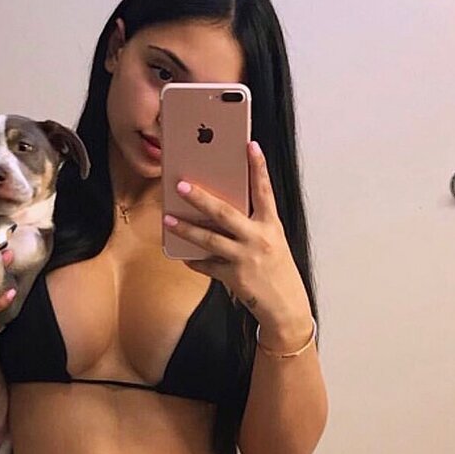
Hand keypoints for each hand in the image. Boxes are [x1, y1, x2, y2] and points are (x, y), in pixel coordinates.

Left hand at [163, 141, 313, 350]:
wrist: (285, 307)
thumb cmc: (278, 271)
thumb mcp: (272, 242)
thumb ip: (252, 226)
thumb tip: (221, 213)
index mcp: (271, 226)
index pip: (265, 191)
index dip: (258, 167)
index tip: (250, 146)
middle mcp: (258, 238)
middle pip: (225, 213)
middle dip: (201, 198)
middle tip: (181, 185)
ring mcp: (245, 258)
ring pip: (209, 239)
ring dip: (186, 229)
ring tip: (169, 219)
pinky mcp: (234, 277)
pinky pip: (207, 266)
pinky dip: (194, 261)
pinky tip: (183, 257)